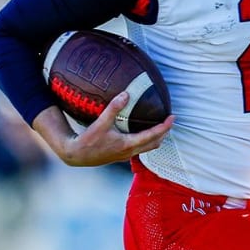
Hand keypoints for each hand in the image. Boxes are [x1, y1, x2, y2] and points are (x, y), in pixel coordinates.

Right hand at [33, 92, 173, 167]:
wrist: (77, 156)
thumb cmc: (88, 140)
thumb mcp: (101, 123)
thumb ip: (113, 108)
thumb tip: (126, 94)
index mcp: (127, 144)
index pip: (152, 135)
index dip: (164, 126)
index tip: (172, 117)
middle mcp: (129, 152)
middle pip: (155, 144)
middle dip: (164, 132)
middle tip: (169, 120)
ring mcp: (126, 155)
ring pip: (148, 148)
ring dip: (156, 138)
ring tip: (160, 126)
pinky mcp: (121, 155)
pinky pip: (140, 149)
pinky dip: (147, 141)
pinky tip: (143, 132)